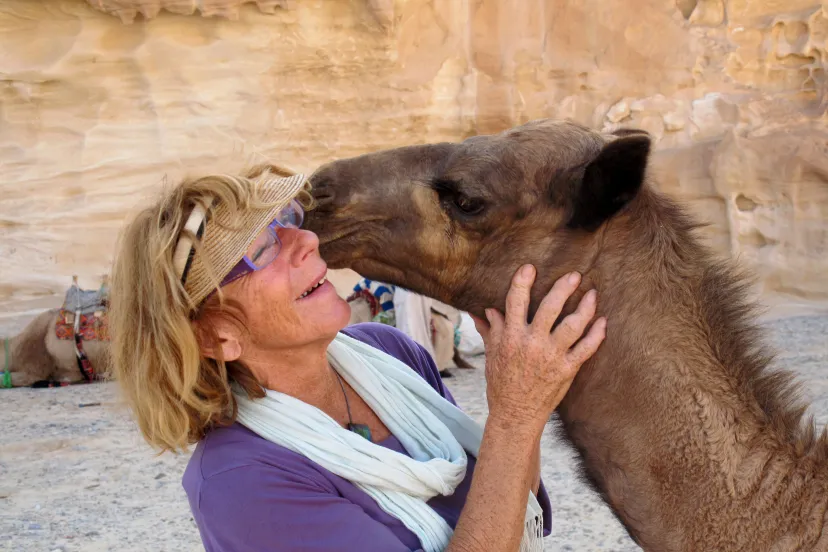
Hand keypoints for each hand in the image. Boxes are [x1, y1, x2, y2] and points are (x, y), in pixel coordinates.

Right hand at [472, 264, 605, 428]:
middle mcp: (532, 343)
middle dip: (563, 288)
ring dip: (585, 308)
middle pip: (550, 307)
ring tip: (592, 294)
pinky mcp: (567, 369)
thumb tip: (484, 311)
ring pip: (573, 325)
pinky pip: (586, 348)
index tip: (530, 268)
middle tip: (575, 275)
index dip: (522, 282)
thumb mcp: (492, 355)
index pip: (515, 302)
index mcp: (511, 337)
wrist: (516, 414)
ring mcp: (552, 356)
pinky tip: (602, 321)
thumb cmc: (501, 384)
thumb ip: (491, 330)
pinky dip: (597, 334)